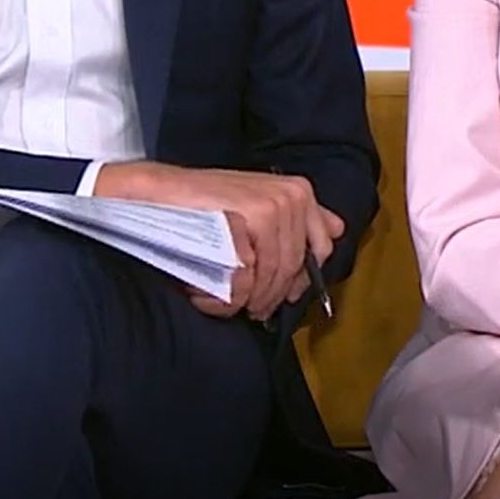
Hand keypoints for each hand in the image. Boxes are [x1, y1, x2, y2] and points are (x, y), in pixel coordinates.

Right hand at [99, 162, 344, 321]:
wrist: (160, 193)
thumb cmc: (206, 203)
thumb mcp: (260, 202)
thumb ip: (299, 216)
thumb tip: (338, 228)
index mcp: (300, 191)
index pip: (323, 249)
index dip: (302, 278)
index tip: (283, 294)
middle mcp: (292, 196)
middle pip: (295, 268)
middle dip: (274, 295)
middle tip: (253, 308)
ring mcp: (273, 207)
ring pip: (275, 276)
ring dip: (254, 299)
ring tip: (235, 303)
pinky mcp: (250, 221)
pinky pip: (253, 277)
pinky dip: (234, 295)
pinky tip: (218, 294)